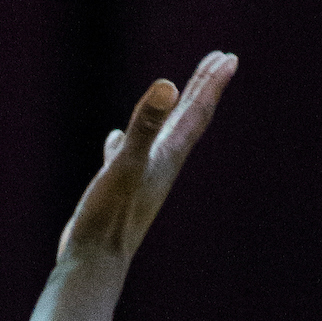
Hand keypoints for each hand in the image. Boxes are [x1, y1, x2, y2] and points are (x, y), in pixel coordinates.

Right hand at [56, 50, 238, 266]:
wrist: (94, 263)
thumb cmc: (110, 217)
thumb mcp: (127, 164)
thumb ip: (146, 126)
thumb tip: (167, 85)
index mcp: (167, 157)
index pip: (196, 113)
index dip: (211, 84)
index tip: (227, 57)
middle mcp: (160, 166)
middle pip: (188, 120)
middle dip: (202, 90)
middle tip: (220, 61)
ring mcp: (140, 179)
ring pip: (162, 138)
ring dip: (172, 114)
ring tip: (176, 96)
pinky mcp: (117, 191)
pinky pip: (126, 157)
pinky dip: (126, 142)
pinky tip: (115, 138)